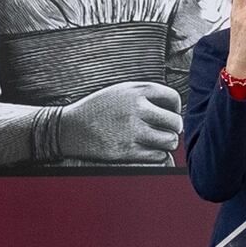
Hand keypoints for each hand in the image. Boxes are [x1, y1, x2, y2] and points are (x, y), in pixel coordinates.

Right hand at [60, 82, 183, 162]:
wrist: (69, 127)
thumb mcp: (122, 90)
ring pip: (169, 140)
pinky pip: (157, 155)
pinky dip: (157, 154)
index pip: (173, 97)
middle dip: (174, 128)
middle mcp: (136, 108)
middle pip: (175, 122)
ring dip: (167, 142)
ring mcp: (131, 130)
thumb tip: (175, 108)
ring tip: (159, 141)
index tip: (170, 113)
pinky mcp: (126, 150)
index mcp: (137, 90)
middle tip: (167, 130)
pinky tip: (148, 149)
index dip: (176, 108)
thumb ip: (147, 94)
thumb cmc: (99, 108)